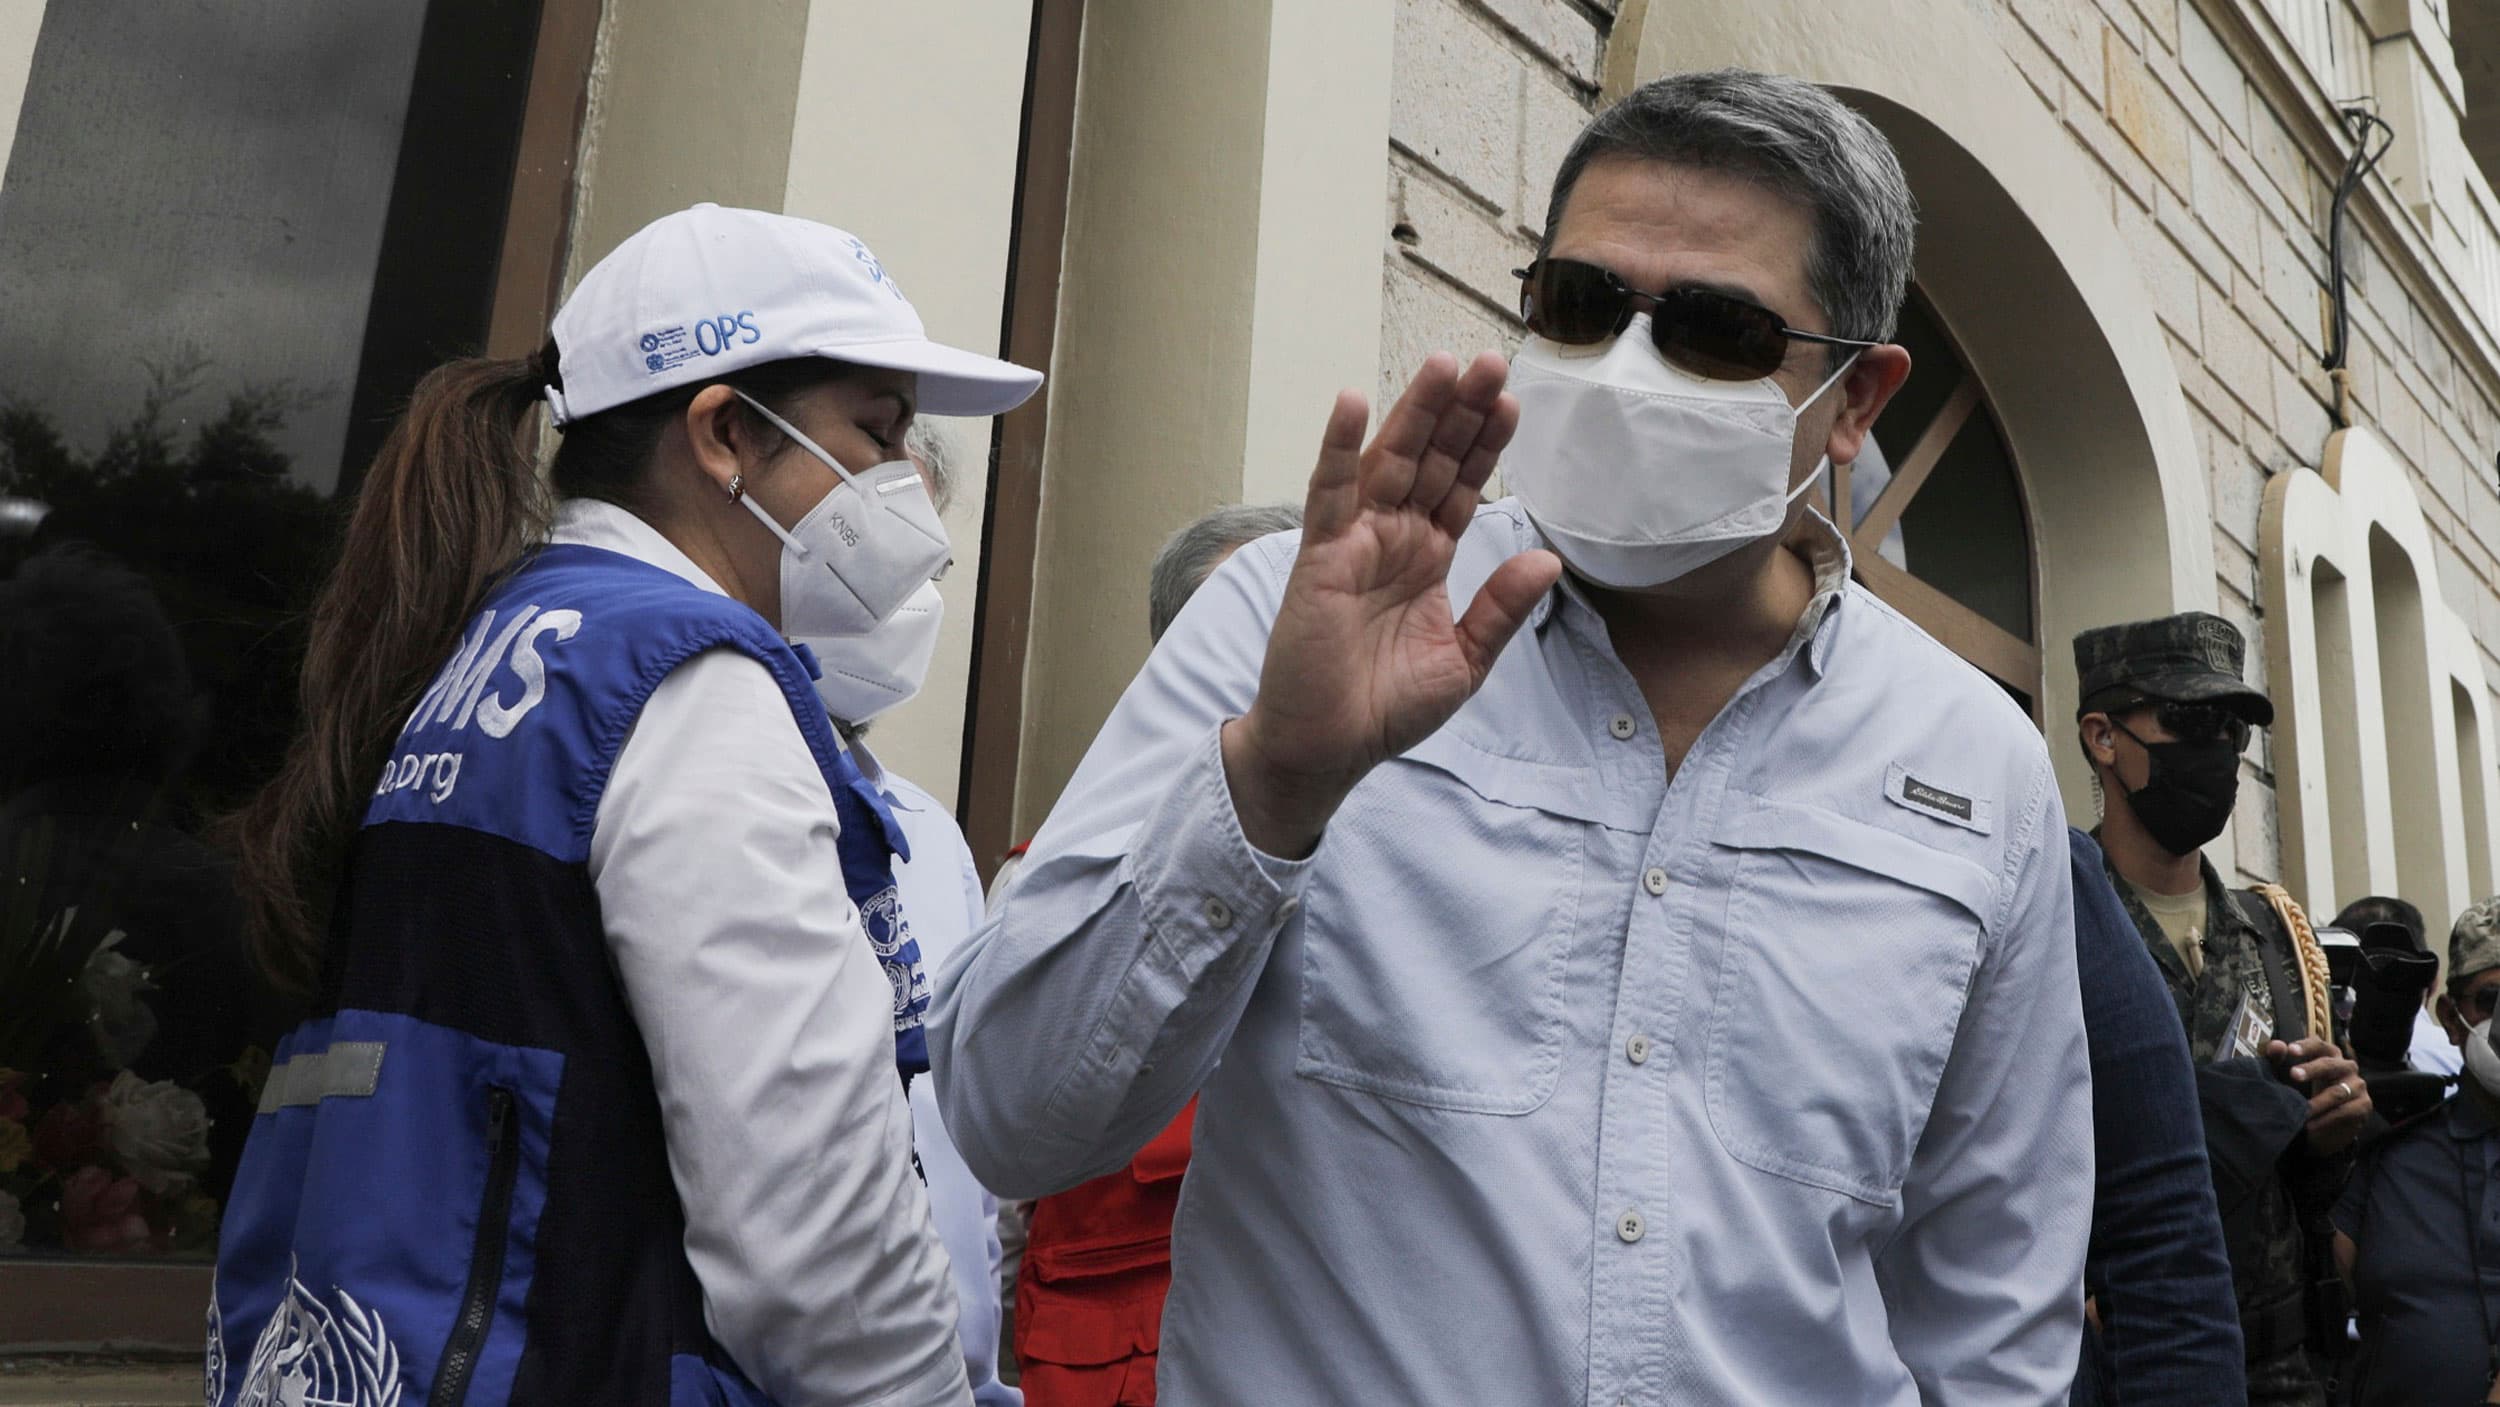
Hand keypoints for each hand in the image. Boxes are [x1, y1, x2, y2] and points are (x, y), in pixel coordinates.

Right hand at [1221, 352, 1559, 856]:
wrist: (1330, 748)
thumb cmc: (1386, 708)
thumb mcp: (1464, 661)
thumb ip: (1501, 608)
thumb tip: (1546, 558)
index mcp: (1428, 558)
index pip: (1463, 486)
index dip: (1486, 443)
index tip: (1511, 399)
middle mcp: (1393, 539)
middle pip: (1433, 460)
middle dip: (1460, 411)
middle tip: (1488, 359)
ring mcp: (1356, 542)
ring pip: (1390, 462)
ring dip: (1414, 412)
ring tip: (1443, 363)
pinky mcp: (1321, 556)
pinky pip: (1329, 493)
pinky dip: (1337, 448)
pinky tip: (1351, 403)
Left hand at [2265, 1036, 2370, 1155]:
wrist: (2325, 1124)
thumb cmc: (2305, 1091)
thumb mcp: (2290, 1077)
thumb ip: (2279, 1060)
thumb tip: (2276, 1046)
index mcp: (2329, 1055)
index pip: (2319, 1045)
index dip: (2306, 1046)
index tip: (2290, 1050)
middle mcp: (2346, 1067)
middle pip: (2330, 1065)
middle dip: (2311, 1069)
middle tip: (2293, 1075)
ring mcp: (2357, 1086)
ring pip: (2337, 1092)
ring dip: (2316, 1103)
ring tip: (2300, 1111)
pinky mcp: (2363, 1106)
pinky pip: (2345, 1112)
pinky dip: (2325, 1120)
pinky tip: (2311, 1126)